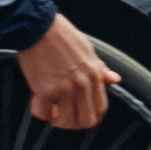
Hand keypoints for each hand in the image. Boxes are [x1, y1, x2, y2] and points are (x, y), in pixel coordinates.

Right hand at [16, 14, 119, 130]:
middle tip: (63, 116)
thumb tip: (114, 79)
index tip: (79, 115)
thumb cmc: (59, 34)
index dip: (90, 116)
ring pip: (65, 121)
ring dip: (56, 119)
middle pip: (86, 121)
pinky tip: (37, 102)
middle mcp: (82, 84)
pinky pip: (44, 114)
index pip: (100, 108)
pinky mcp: (46, 91)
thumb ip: (100, 67)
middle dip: (74, 123)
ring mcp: (65, 88)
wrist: (36, 26)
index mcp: (94, 74)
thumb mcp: (86, 49)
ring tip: (49, 108)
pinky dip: (40, 112)